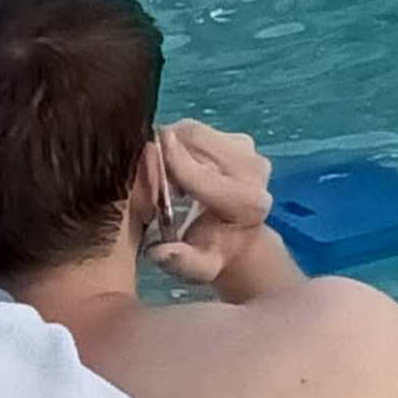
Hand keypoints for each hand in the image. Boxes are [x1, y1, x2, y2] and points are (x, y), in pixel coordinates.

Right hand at [146, 120, 272, 286]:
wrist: (239, 237)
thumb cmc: (212, 253)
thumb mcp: (198, 267)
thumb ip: (180, 260)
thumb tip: (159, 251)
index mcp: (248, 203)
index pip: (204, 177)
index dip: (174, 163)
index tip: (145, 153)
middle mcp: (254, 170)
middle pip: (199, 142)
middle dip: (164, 150)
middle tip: (142, 168)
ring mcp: (249, 150)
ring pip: (196, 132)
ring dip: (170, 144)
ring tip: (159, 170)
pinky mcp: (240, 139)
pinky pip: (199, 131)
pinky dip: (178, 141)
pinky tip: (172, 163)